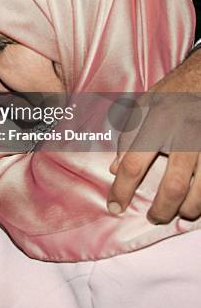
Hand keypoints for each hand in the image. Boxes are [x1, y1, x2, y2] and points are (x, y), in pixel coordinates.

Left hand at [107, 48, 200, 222]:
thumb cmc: (174, 91)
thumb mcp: (144, 104)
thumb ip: (127, 135)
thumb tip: (114, 168)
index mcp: (157, 123)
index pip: (132, 164)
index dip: (121, 190)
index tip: (114, 206)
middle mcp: (184, 136)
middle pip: (172, 187)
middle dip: (161, 210)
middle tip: (153, 217)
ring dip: (188, 209)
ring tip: (179, 211)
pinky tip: (199, 201)